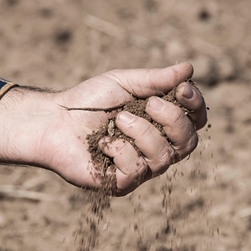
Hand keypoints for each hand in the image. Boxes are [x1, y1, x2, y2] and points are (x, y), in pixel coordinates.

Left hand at [0, 62, 206, 195]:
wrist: (54, 120)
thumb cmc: (89, 101)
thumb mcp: (125, 82)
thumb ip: (156, 79)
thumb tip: (188, 68)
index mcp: (160, 124)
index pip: (194, 121)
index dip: (196, 106)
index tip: (182, 88)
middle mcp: (156, 148)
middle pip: (189, 142)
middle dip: (173, 119)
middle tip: (149, 103)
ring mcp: (141, 168)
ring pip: (164, 157)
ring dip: (142, 132)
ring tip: (118, 119)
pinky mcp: (121, 183)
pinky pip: (136, 170)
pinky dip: (118, 149)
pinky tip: (101, 142)